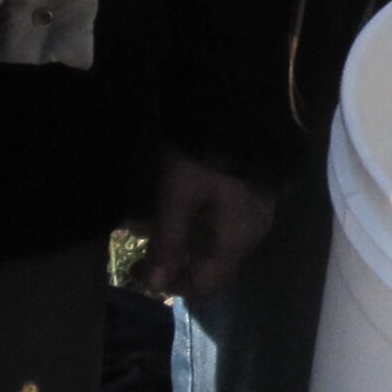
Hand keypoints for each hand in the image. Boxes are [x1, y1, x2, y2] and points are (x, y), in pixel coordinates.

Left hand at [134, 153, 274, 301]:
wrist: (241, 105)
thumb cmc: (204, 154)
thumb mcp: (178, 196)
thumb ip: (168, 242)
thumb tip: (154, 286)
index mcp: (236, 241)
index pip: (204, 285)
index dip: (169, 285)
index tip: (138, 266)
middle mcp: (251, 235)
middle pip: (210, 267)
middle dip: (174, 262)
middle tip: (142, 247)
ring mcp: (253, 215)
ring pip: (214, 246)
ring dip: (183, 243)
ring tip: (154, 225)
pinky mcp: (250, 196)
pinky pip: (221, 226)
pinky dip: (195, 226)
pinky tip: (177, 210)